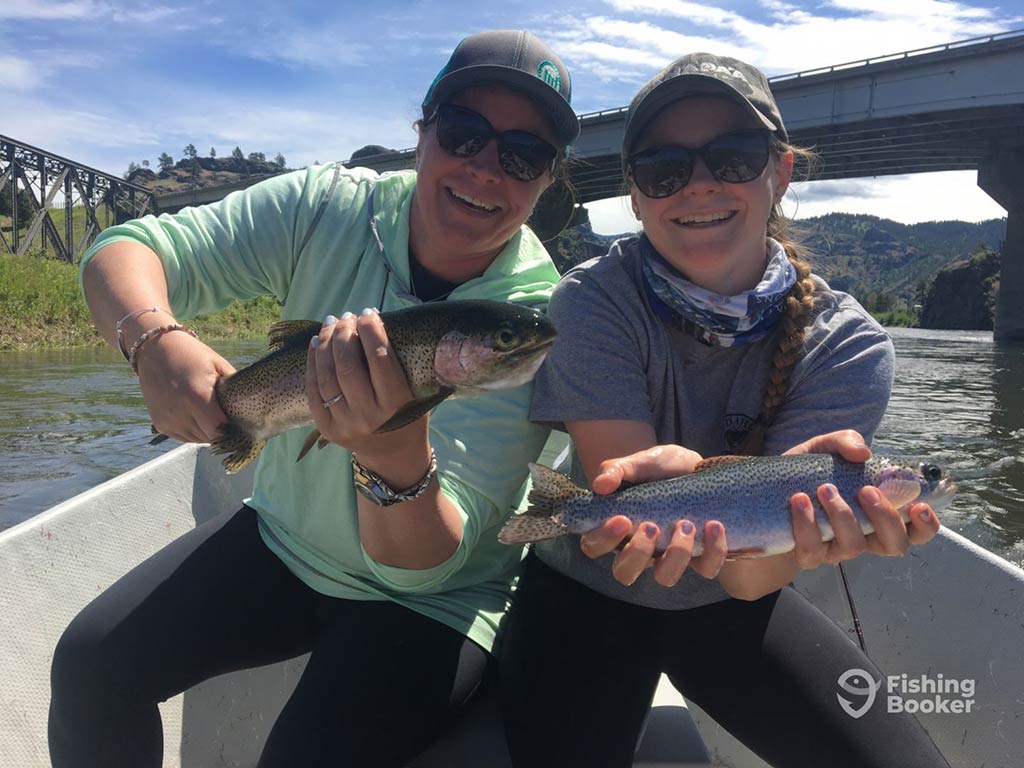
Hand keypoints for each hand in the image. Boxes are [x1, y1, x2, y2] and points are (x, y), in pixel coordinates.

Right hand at [135, 329, 234, 442]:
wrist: (154, 350)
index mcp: (197, 397)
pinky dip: (195, 430)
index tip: (242, 423)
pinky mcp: (160, 424)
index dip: (234, 429)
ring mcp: (168, 421)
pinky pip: (185, 436)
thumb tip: (250, 409)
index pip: (221, 430)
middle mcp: (180, 413)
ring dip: (209, 431)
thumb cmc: (191, 355)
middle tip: (230, 418)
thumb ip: (234, 390)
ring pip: (199, 439)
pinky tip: (197, 414)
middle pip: (211, 437)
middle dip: (223, 431)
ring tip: (212, 413)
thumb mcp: (218, 365)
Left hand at [305, 309, 426, 470]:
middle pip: (348, 365)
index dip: (371, 330)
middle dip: (344, 334)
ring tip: (330, 324)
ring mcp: (345, 423)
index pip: (380, 358)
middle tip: (346, 317)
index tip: (368, 313)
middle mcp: (369, 415)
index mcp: (396, 403)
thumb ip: (397, 363)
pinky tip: (316, 344)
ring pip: (327, 375)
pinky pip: (314, 391)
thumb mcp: (415, 392)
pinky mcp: (327, 429)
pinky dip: (312, 364)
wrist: (394, 455)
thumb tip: (375, 323)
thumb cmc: (409, 415)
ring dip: (326, 344)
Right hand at [578, 445, 727, 586]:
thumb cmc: (662, 468)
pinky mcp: (701, 557)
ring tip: (686, 524)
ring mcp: (670, 556)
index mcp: (617, 528)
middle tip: (651, 527)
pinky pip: (706, 569)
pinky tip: (714, 526)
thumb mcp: (640, 461)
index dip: (603, 539)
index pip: (594, 546)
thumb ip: (617, 469)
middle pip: (625, 572)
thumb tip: (600, 485)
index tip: (622, 519)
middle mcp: (640, 548)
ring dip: (676, 554)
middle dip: (637, 553)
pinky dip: (713, 551)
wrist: (700, 468)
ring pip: (665, 577)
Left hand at [784, 430, 940, 567]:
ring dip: (843, 516)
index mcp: (875, 514)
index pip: (914, 530)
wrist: (760, 496)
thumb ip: (844, 442)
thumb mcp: (821, 449)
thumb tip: (863, 452)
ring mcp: (835, 548)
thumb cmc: (803, 474)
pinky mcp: (806, 555)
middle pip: (894, 544)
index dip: (926, 525)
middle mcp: (862, 535)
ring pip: (854, 546)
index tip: (919, 506)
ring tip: (824, 488)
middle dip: (886, 517)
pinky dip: (807, 524)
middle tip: (866, 490)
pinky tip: (799, 501)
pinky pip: (813, 549)